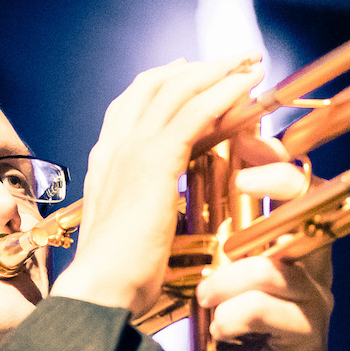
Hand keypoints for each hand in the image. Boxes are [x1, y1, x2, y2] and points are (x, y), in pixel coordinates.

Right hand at [50, 54, 263, 316]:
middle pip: (154, 85)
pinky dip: (223, 93)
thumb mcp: (133, 233)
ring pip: (177, 90)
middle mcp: (114, 147)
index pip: (133, 105)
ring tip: (249, 62)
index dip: (164, 83)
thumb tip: (172, 208)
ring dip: (217, 71)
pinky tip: (247, 86)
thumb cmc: (118, 279)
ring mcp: (131, 150)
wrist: (99, 291)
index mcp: (106, 162)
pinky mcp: (153, 161)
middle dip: (196, 67)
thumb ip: (148, 210)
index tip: (192, 70)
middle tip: (233, 59)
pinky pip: (194, 112)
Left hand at [194, 135, 334, 350]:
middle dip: (273, 184)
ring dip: (227, 278)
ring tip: (206, 296)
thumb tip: (183, 200)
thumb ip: (224, 242)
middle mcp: (312, 262)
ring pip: (273, 264)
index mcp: (295, 243)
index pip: (300, 184)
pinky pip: (265, 309)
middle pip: (307, 204)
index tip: (241, 149)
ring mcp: (312, 296)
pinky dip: (232, 317)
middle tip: (240, 185)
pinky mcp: (304, 331)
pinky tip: (221, 329)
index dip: (273, 160)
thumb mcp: (233, 278)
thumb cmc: (252, 335)